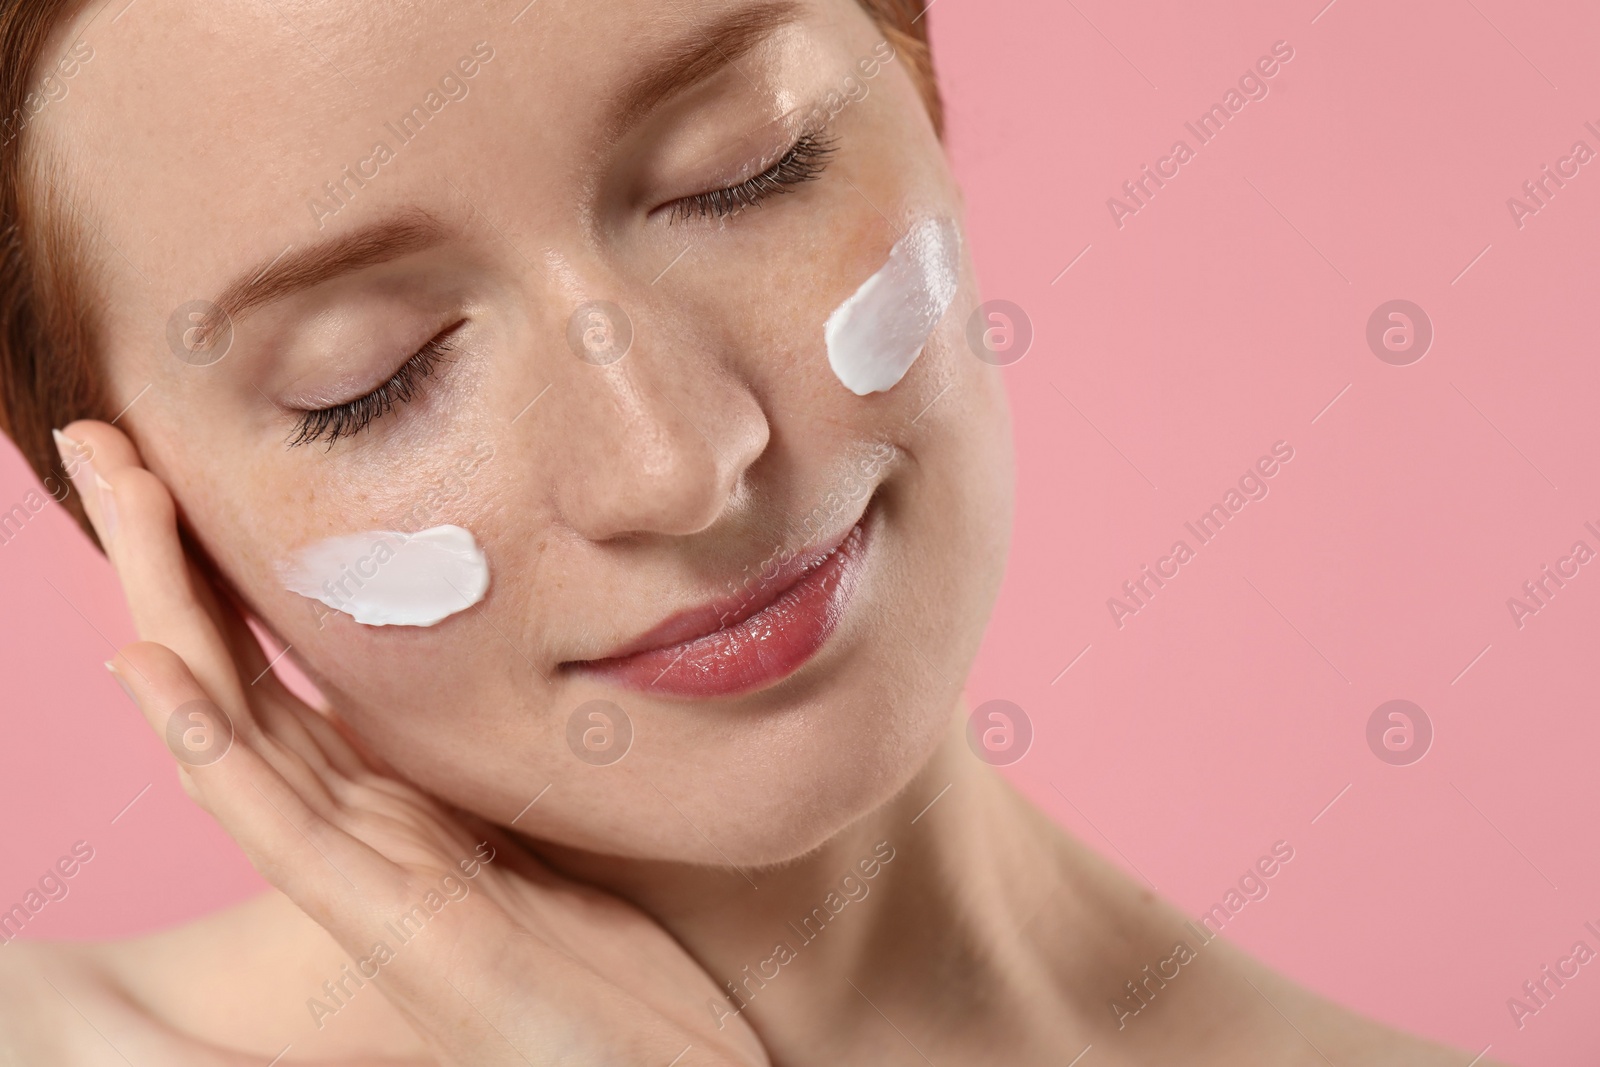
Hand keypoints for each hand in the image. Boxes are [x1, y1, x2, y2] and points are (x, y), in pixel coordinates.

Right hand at [58, 419, 768, 1066]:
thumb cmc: (618, 979)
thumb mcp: (547, 845)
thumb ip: (489, 777)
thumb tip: (496, 679)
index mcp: (395, 805)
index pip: (276, 669)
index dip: (215, 568)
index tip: (176, 462)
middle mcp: (362, 831)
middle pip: (231, 671)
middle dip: (163, 552)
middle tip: (99, 435)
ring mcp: (370, 878)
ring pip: (233, 723)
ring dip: (164, 606)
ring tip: (111, 495)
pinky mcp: (402, 927)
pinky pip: (281, 822)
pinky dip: (208, 744)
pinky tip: (150, 666)